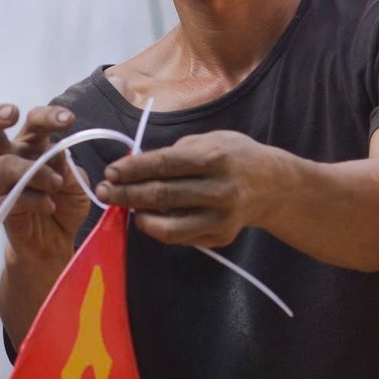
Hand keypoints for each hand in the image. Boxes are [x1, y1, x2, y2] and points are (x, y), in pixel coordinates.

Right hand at [0, 103, 89, 266]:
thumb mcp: (76, 182)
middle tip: (12, 113)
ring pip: (4, 164)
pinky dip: (36, 200)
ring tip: (57, 185)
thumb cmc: (65, 203)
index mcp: (32, 144)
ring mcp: (2, 182)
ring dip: (36, 172)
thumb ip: (67, 167)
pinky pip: (13, 197)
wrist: (56, 241)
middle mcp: (12, 157)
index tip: (68, 119)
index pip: (33, 121)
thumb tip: (57, 152)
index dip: (47, 115)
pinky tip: (50, 206)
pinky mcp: (2, 205)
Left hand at [96, 130, 294, 247]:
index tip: (110, 172)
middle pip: (161, 195)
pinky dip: (159, 228)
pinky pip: (180, 237)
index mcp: (214, 158)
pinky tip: (149, 216)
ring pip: (167, 227)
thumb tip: (136, 165)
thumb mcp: (211, 140)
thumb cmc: (235, 156)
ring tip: (124, 208)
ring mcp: (220, 218)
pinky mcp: (219, 237)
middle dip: (126, 194)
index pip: (163, 164)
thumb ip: (176, 153)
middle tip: (103, 192)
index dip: (132, 169)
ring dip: (139, 217)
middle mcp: (218, 190)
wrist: (274, 186)